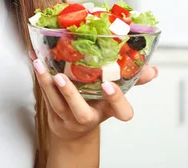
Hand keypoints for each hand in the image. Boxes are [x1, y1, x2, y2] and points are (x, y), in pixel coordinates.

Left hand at [29, 51, 157, 140]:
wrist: (73, 129)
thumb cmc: (96, 105)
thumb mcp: (115, 94)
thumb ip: (133, 80)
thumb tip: (152, 69)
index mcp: (108, 110)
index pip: (119, 111)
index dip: (115, 100)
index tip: (109, 85)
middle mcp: (88, 115)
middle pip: (81, 112)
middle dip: (71, 95)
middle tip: (62, 77)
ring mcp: (68, 115)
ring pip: (56, 102)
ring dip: (46, 82)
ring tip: (40, 64)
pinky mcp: (52, 111)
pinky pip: (44, 94)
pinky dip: (38, 75)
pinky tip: (35, 58)